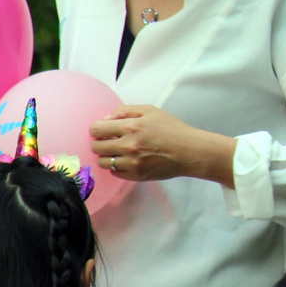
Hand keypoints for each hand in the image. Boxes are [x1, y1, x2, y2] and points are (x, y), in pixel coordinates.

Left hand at [90, 105, 235, 187]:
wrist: (188, 151)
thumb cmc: (171, 128)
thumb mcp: (150, 110)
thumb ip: (125, 111)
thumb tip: (105, 119)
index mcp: (131, 127)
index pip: (97, 129)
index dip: (97, 128)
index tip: (103, 130)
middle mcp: (128, 146)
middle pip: (96, 147)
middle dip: (100, 142)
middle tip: (109, 141)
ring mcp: (131, 163)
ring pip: (103, 162)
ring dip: (107, 155)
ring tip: (119, 151)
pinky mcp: (135, 176)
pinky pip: (114, 173)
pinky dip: (117, 166)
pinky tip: (127, 160)